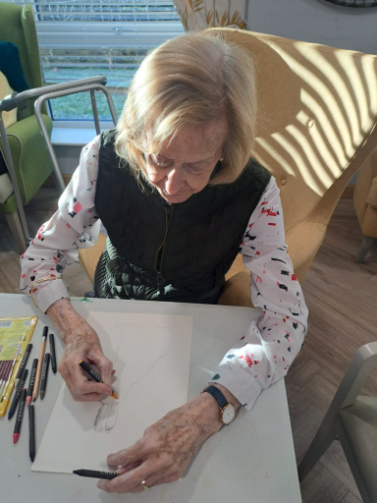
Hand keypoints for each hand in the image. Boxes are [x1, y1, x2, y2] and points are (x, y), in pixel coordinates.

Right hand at [48, 299, 113, 401]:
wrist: (75, 333)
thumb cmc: (87, 339)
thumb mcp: (99, 352)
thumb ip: (105, 368)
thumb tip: (108, 384)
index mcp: (72, 363)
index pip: (82, 386)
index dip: (96, 390)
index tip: (108, 389)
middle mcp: (65, 371)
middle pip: (78, 394)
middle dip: (94, 395)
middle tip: (107, 390)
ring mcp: (64, 374)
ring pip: (76, 393)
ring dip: (91, 394)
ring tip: (103, 385)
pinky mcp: (66, 375)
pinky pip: (76, 387)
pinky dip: (88, 388)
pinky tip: (97, 381)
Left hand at [97, 393, 222, 492]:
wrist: (196, 424)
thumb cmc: (174, 421)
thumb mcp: (151, 430)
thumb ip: (138, 448)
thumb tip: (125, 462)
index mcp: (151, 444)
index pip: (125, 458)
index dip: (113, 461)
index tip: (108, 462)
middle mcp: (159, 460)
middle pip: (130, 480)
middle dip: (113, 485)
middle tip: (104, 485)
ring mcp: (168, 470)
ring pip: (142, 485)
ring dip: (129, 484)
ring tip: (118, 482)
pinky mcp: (174, 475)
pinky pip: (155, 482)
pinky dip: (145, 481)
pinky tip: (139, 476)